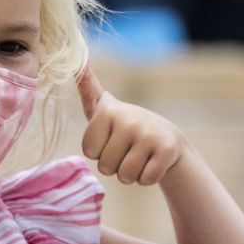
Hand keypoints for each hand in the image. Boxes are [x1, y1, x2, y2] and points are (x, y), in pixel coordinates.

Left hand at [78, 67, 190, 185]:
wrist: (168, 138)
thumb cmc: (127, 128)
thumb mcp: (105, 108)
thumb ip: (86, 88)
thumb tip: (75, 63)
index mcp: (108, 110)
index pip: (89, 151)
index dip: (100, 151)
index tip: (112, 139)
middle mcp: (128, 119)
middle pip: (105, 166)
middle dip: (116, 164)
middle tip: (129, 149)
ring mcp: (149, 134)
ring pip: (125, 176)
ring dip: (131, 173)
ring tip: (140, 156)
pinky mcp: (167, 150)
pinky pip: (144, 180)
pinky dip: (148, 178)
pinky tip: (154, 162)